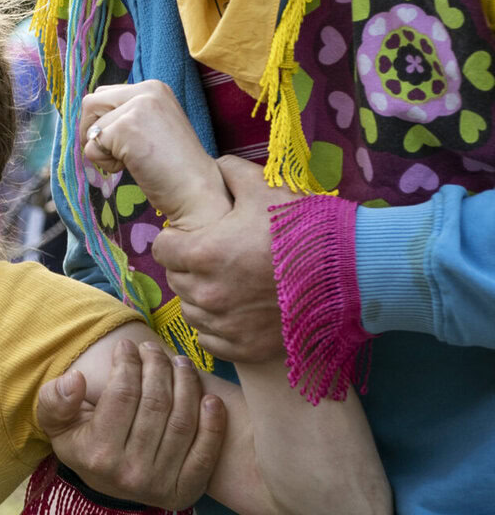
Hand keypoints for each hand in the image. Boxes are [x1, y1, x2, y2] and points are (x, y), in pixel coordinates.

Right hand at [41, 338, 225, 510]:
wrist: (109, 483)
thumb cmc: (82, 442)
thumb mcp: (56, 423)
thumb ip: (55, 400)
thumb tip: (75, 378)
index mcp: (97, 454)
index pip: (122, 395)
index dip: (127, 363)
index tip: (127, 346)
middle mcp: (129, 473)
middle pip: (156, 404)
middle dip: (158, 367)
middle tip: (154, 350)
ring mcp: (160, 484)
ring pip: (182, 421)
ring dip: (187, 384)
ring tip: (180, 363)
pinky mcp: (186, 491)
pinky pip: (206, 452)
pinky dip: (213, 422)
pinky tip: (210, 398)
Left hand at [78, 82, 228, 226]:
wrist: (196, 190)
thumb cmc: (173, 165)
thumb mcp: (152, 125)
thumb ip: (127, 113)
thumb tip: (90, 115)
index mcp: (154, 88)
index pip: (104, 94)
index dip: (103, 122)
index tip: (123, 142)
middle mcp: (147, 90)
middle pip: (90, 103)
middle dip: (93, 132)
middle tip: (117, 152)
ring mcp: (137, 107)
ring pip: (91, 128)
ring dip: (103, 151)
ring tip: (132, 160)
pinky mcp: (126, 128)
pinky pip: (92, 147)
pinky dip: (106, 163)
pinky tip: (132, 166)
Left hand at [150, 157, 292, 363]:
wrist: (353, 274)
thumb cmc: (307, 230)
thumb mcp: (268, 190)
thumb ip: (233, 174)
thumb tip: (216, 166)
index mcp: (202, 253)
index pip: (162, 249)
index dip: (176, 240)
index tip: (192, 238)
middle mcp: (206, 293)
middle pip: (176, 280)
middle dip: (189, 268)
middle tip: (215, 260)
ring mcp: (224, 325)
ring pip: (191, 310)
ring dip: (202, 298)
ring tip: (228, 285)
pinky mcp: (243, 348)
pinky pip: (211, 339)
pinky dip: (219, 327)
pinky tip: (237, 312)